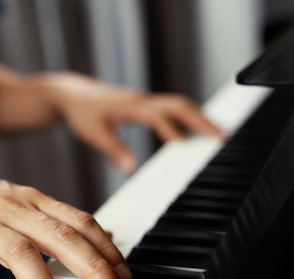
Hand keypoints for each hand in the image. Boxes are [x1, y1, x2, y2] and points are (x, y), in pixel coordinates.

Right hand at [0, 158, 131, 278]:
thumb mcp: (20, 200)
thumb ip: (57, 218)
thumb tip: (103, 234)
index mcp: (32, 201)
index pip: (80, 221)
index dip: (107, 249)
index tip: (126, 276)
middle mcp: (12, 210)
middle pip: (61, 236)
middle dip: (93, 267)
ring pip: (20, 255)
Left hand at [49, 72, 223, 172]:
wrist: (70, 93)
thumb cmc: (80, 112)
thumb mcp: (93, 134)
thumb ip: (114, 150)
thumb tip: (132, 169)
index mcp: (131, 106)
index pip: (159, 116)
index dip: (176, 131)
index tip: (191, 148)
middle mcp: (142, 100)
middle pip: (180, 105)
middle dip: (202, 120)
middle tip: (222, 137)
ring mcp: (145, 100)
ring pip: (179, 104)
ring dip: (199, 117)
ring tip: (218, 134)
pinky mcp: (144, 104)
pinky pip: (172, 108)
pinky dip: (188, 117)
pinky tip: (195, 130)